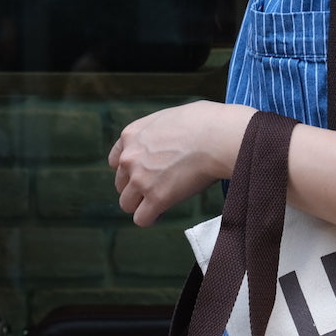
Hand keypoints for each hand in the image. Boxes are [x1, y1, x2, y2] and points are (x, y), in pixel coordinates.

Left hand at [108, 101, 255, 226]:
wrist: (219, 138)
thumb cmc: (207, 123)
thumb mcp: (172, 116)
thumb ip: (161, 132)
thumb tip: (173, 139)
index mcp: (132, 135)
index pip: (116, 160)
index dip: (130, 169)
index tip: (144, 174)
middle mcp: (130, 158)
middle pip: (121, 184)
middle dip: (137, 188)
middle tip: (159, 188)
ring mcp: (141, 179)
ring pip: (127, 204)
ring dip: (142, 205)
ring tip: (160, 204)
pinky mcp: (156, 198)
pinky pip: (142, 219)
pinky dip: (151, 218)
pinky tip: (163, 213)